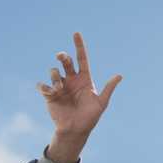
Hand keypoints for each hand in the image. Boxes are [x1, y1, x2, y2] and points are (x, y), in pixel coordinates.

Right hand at [39, 33, 121, 162]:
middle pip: (65, 61)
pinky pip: (43, 85)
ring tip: (60, 89)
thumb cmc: (90, 117)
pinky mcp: (49, 95)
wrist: (76, 129)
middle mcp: (71, 80)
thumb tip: (120, 75)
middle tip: (61, 57)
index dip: (79, 46)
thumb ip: (108, 88)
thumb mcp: (101, 102)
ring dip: (55, 76)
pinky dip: (45, 86)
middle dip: (62, 56)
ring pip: (54, 71)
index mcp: (84, 79)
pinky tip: (51, 92)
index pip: (81, 58)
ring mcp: (60, 86)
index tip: (76, 33)